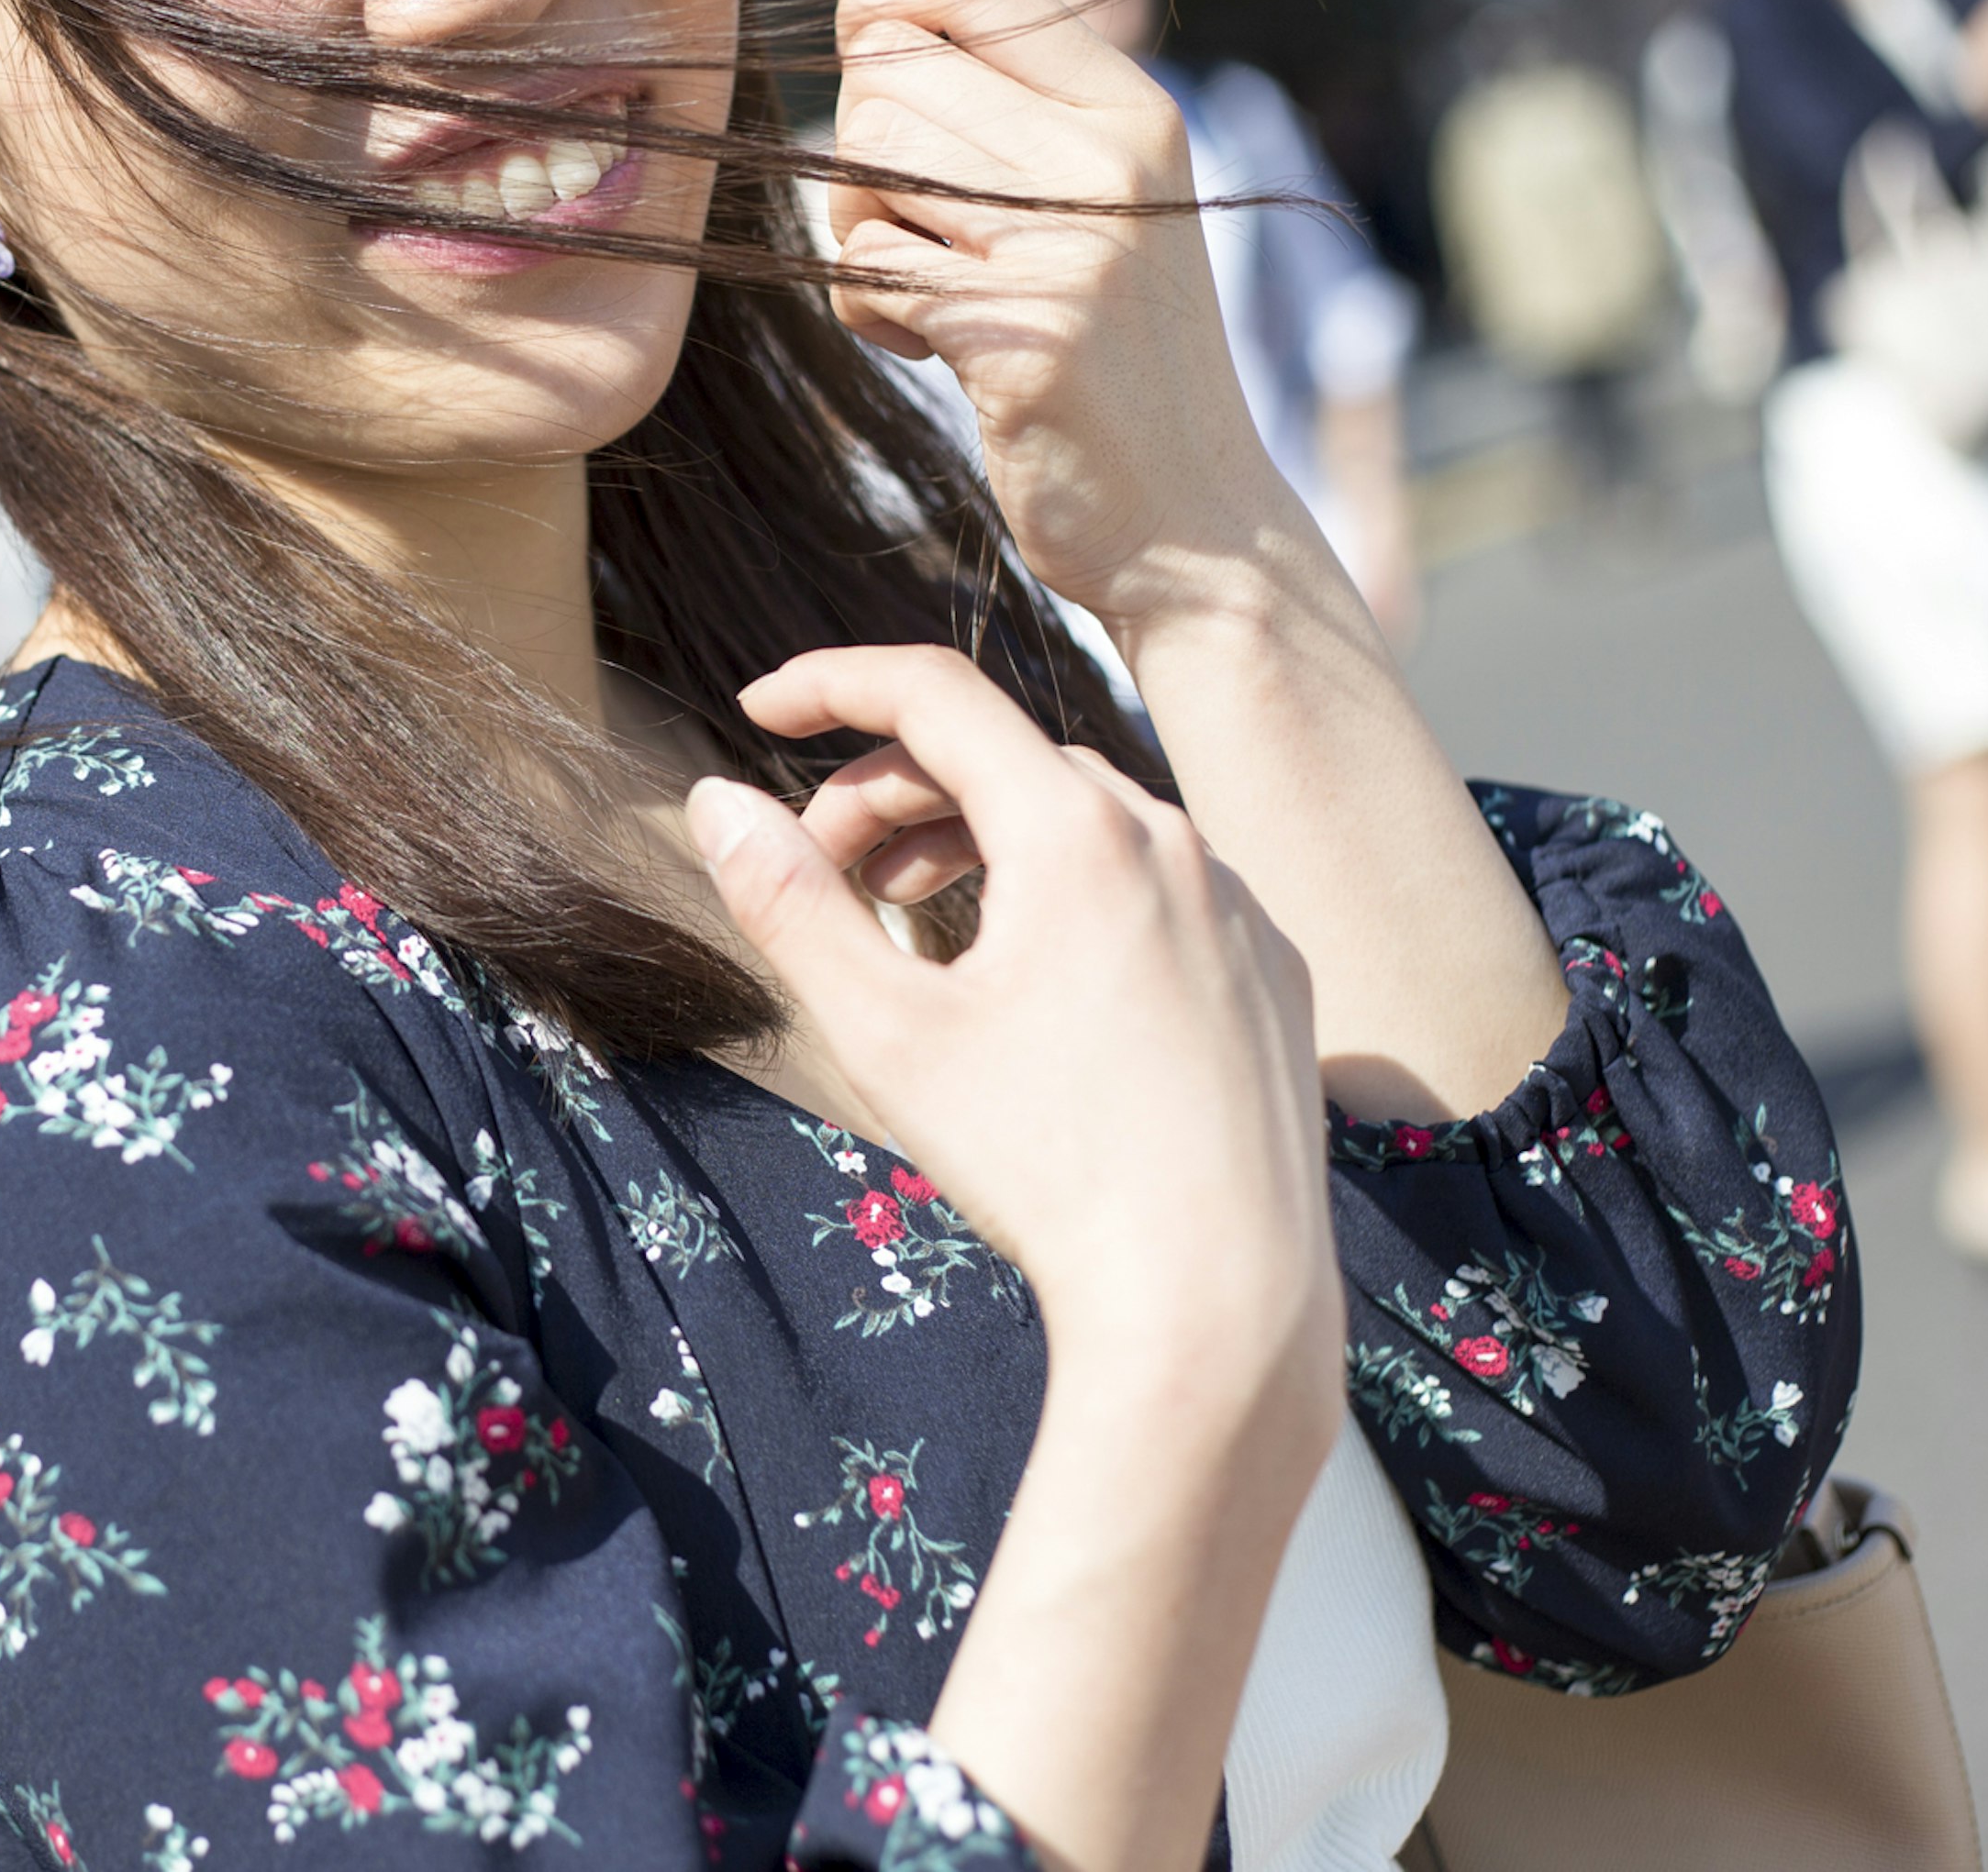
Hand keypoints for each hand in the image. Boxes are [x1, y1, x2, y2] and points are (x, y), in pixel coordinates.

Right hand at [684, 644, 1340, 1382]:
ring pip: (1085, 821)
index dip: (832, 684)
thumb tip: (715, 802)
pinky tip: (1029, 983)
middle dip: (891, 792)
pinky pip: (1156, 888)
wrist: (1217, 1302)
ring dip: (979, 841)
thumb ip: (792, 904)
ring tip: (905, 918)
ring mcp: (1235, 903)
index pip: (936, 693)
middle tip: (818, 870)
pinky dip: (1071, 896)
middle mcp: (1173, 840)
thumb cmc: (1048, 1170)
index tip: (758, 707)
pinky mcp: (1271, 969)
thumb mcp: (887, 1035)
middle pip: (1004, 758)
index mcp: (1077, 830)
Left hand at [819, 0, 1303, 633]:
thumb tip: (880, 17)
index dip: (879, 11)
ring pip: (865, 158)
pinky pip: (865, 267)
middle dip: (866, 158)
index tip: (878, 92)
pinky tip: (939, 352)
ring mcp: (1070, 241)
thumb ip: (1014, 116)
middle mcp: (1110, 155)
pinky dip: (872, 313)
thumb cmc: (1115, 368)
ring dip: (865, 236)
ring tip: (938, 298)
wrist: (1197, 527)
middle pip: (885, 73)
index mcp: (1132, 108)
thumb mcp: (1100, 210)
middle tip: (921, 239)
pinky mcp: (1019, 330)